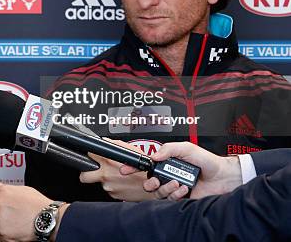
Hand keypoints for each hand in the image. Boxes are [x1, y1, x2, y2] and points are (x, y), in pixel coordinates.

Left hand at [0, 183, 66, 241]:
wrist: (48, 220)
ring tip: (12, 224)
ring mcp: (0, 221)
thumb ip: (6, 188)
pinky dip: (6, 236)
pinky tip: (16, 231)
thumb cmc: (39, 205)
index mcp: (2, 193)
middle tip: (4, 216)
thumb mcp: (23, 190)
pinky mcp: (3, 234)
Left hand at [78, 139, 155, 200]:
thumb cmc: (144, 169)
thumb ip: (115, 145)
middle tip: (94, 169)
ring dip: (105, 179)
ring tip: (117, 175)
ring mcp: (108, 187)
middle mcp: (105, 176)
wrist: (154, 186)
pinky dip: (113, 185)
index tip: (92, 155)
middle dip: (87, 173)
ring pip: (98, 182)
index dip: (90, 155)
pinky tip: (122, 182)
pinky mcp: (113, 195)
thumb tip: (104, 141)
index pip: (88, 156)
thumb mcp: (130, 151)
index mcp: (107, 162)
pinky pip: (109, 189)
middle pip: (84, 176)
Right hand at [122, 141, 241, 199]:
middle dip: (149, 183)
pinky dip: (176, 193)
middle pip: (148, 182)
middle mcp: (167, 174)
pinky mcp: (180, 197)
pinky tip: (184, 188)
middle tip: (155, 181)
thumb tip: (154, 155)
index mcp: (166, 161)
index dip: (133, 167)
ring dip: (166, 188)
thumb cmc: (207, 160)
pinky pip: (170, 199)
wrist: (223, 176)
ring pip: (158, 192)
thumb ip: (168, 148)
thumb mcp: (186, 148)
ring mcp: (173, 186)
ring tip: (177, 183)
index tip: (125, 169)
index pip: (146, 164)